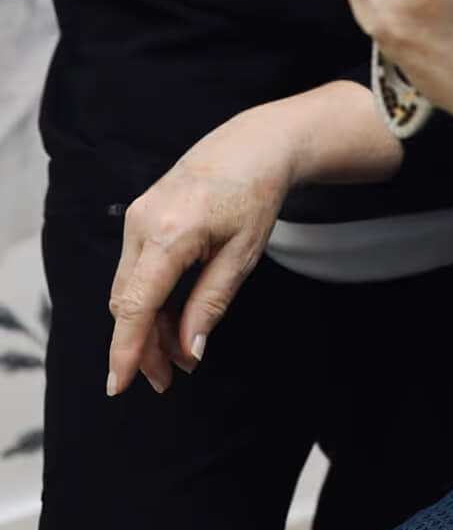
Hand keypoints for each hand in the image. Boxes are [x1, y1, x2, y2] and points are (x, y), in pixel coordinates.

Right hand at [107, 107, 297, 398]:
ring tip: (179, 353)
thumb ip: (211, 303)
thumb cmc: (256, 194)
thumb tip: (189, 351)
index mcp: (171, 233)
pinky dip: (149, 298)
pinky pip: (135, 268)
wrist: (255, 143)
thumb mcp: (243, 255)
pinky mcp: (140, 213)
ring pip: (127, 288)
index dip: (126, 350)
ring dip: (147, 324)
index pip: (136, 305)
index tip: (119, 386)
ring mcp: (137, 215)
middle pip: (126, 302)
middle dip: (142, 345)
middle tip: (170, 377)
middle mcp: (143, 222)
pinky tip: (171, 318)